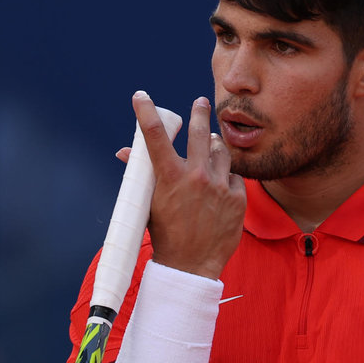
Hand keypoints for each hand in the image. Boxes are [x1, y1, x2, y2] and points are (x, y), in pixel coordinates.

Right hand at [132, 90, 246, 279]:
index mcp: (170, 177)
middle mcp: (196, 177)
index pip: (155, 136)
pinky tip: (220, 189)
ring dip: (215, 147)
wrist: (190, 267)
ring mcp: (220, 186)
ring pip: (221, 150)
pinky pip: (234, 175)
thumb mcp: (149, 203)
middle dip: (199, 112)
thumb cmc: (165, 233)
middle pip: (200, 131)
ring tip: (210, 150)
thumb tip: (125, 152)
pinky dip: (227, 178)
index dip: (146, 111)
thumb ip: (141, 174)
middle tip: (201, 102)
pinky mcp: (238, 197)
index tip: (141, 96)